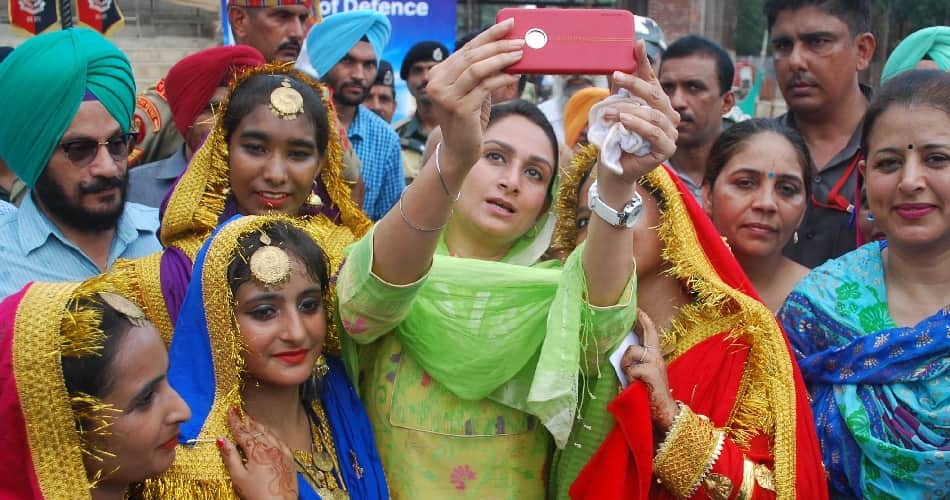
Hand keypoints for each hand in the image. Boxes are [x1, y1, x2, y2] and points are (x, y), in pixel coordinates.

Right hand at [218, 407, 297, 499]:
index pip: (243, 432)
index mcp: (256, 451)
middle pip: (257, 430)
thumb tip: (221, 439)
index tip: (231, 410)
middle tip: (242, 413)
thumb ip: (230, 456)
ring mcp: (282, 452)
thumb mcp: (239, 477)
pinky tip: (271, 435)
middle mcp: (270, 447)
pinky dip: (273, 435)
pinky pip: (280, 441)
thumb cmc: (257, 493)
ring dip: (260, 426)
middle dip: (248, 421)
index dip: (235, 421)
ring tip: (254, 421)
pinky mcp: (289, 458)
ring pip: (269, 433)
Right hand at [425, 19, 523, 179]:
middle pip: (471, 56)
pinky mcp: (460, 109)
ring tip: (520, 55)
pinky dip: (502, 79)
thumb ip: (481, 73)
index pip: (466, 48)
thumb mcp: (473, 92)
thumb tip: (507, 50)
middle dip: (498, 46)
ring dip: (501, 59)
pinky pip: (485, 87)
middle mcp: (437, 83)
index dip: (488, 35)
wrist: (459, 150)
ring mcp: (446, 96)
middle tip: (520, 42)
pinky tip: (515, 76)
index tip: (507, 24)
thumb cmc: (469, 120)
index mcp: (438, 74)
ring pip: (477, 68)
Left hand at [596, 40, 679, 196]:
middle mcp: (669, 117)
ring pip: (653, 115)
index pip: (653, 80)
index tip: (637, 44)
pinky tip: (624, 121)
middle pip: (656, 95)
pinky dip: (638, 125)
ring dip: (628, 111)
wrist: (612, 167)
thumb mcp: (616, 109)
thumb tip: (618, 65)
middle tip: (616, 76)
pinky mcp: (667, 149)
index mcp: (659, 105)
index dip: (645, 63)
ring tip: (609, 113)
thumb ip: (620, 89)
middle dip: (636, 84)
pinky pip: (655, 134)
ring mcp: (671, 133)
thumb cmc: (615, 138)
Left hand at [621, 309, 677, 431]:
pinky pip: (632, 369)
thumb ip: (634, 365)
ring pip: (632, 351)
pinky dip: (628, 376)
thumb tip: (618, 354)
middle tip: (635, 310)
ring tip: (628, 376)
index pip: (650, 334)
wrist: (663, 413)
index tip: (637, 309)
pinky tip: (632, 384)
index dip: (644, 321)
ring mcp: (656, 363)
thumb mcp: (640, 376)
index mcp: (655, 357)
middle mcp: (657, 356)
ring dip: (625, 363)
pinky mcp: (652, 372)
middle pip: (648, 333)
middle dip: (641, 321)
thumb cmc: (648, 395)